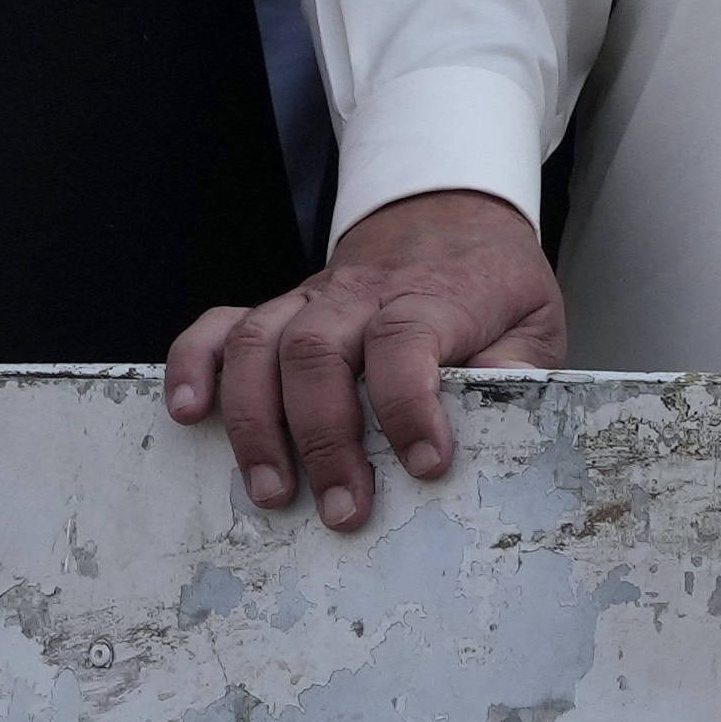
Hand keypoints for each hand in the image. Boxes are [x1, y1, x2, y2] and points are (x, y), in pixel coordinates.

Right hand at [168, 187, 568, 529]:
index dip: (408, 403)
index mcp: (431, 298)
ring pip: (260, 344)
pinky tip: (187, 412)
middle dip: (321, 437)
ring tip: (271, 491)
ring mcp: (310, 300)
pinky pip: (221, 325)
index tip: (427, 464)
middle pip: (316, 352)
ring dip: (254, 421)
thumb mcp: (533, 318)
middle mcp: (359, 297)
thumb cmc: (489, 282)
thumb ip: (520, 366)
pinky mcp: (280, 308)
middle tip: (342, 509)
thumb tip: (504, 410)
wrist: (445, 212)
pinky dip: (193, 364)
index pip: (405, 342)